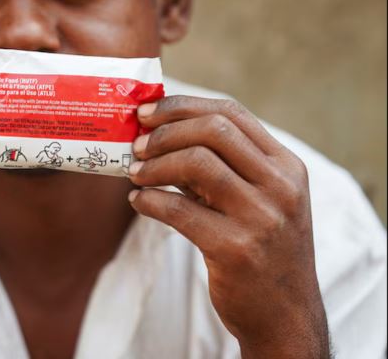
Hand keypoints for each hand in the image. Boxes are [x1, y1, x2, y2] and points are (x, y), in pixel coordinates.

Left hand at [129, 96, 329, 357]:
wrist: (285, 316)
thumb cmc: (261, 248)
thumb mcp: (258, 199)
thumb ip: (223, 166)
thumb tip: (160, 134)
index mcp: (286, 166)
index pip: (231, 113)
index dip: (181, 106)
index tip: (146, 112)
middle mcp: (281, 186)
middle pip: (213, 129)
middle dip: (165, 131)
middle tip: (137, 145)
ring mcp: (261, 218)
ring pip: (196, 163)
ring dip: (154, 165)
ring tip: (135, 174)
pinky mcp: (236, 250)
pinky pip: (179, 210)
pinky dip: (149, 200)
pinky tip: (138, 201)